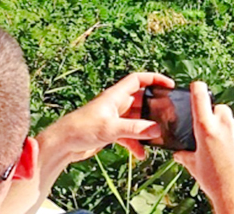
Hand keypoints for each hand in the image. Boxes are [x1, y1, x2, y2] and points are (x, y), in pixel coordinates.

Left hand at [38, 72, 169, 163]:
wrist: (64, 144)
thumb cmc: (81, 129)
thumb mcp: (111, 128)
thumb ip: (135, 129)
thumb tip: (157, 129)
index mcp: (114, 96)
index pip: (138, 80)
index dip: (154, 79)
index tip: (170, 85)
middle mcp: (115, 104)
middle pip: (141, 101)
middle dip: (155, 108)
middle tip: (169, 116)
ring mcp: (113, 118)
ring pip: (136, 120)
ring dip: (146, 128)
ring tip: (158, 137)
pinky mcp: (110, 131)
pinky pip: (129, 134)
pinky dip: (136, 143)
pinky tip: (140, 154)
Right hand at [172, 82, 233, 213]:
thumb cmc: (218, 184)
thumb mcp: (196, 168)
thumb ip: (186, 156)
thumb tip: (179, 154)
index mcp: (206, 127)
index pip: (199, 94)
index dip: (197, 89)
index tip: (198, 89)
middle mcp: (226, 124)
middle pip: (220, 110)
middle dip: (218, 120)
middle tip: (217, 139)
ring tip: (233, 156)